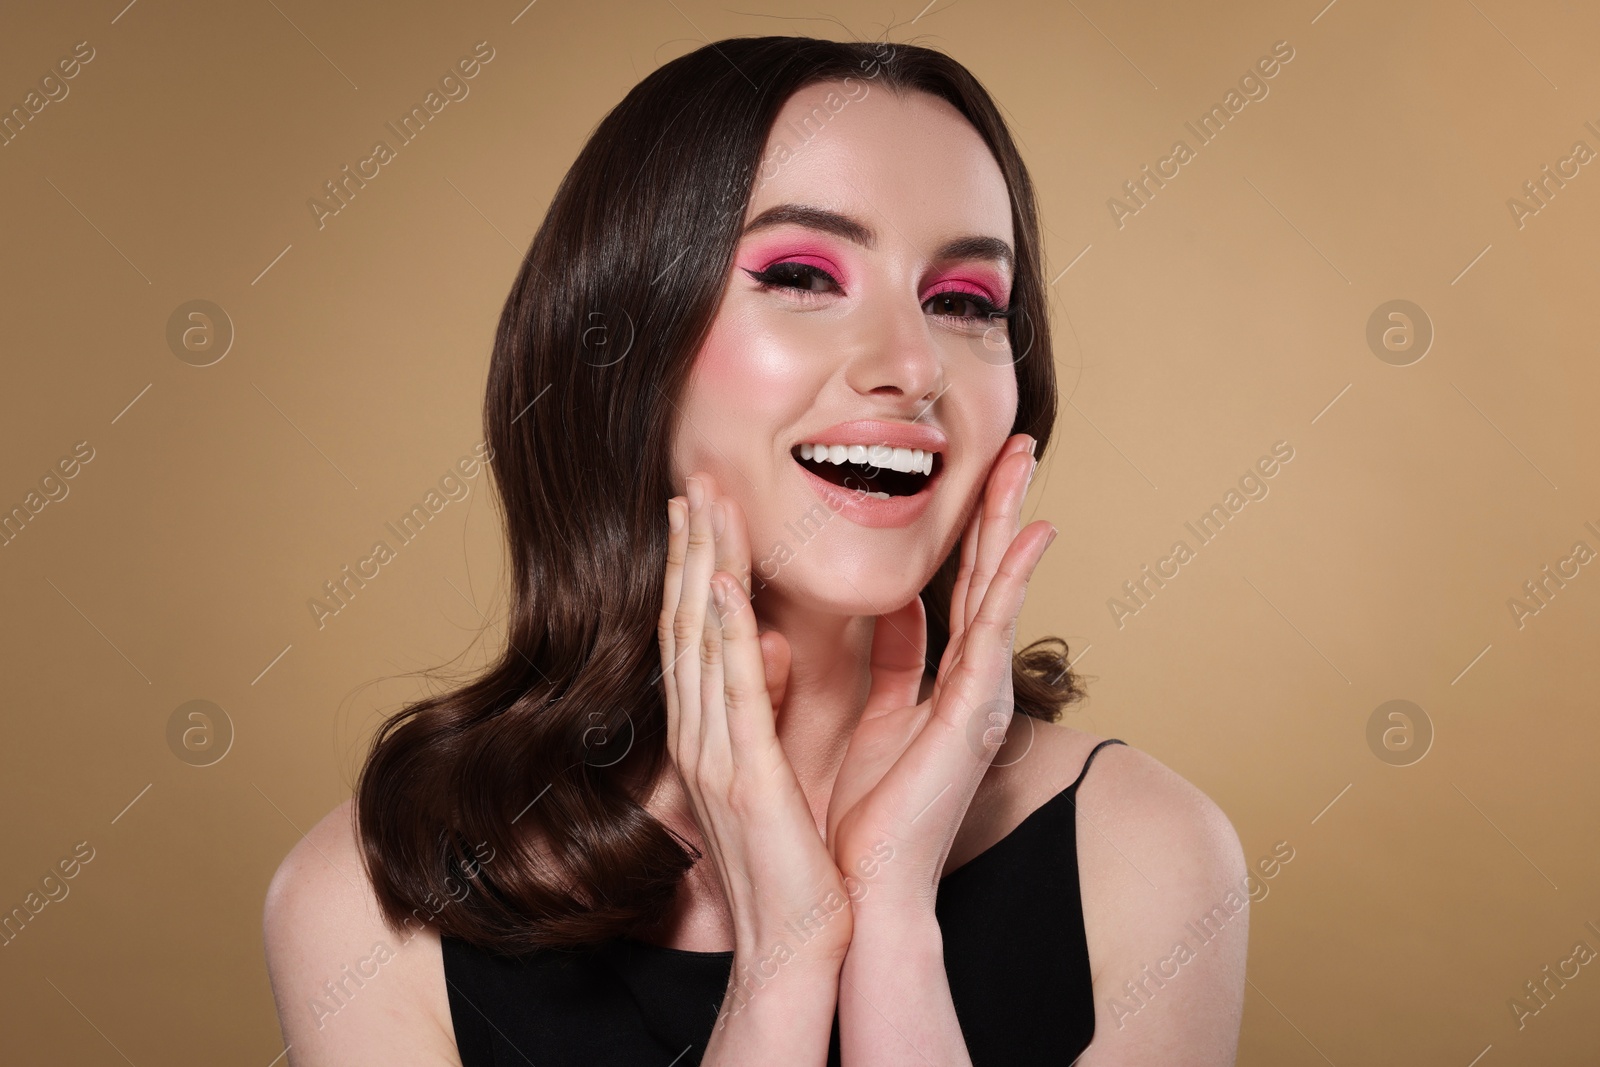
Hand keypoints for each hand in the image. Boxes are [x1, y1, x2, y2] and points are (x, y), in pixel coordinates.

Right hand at [658, 471, 853, 962]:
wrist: (792, 945)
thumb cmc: (791, 864)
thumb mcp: (774, 770)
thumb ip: (765, 706)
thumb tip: (767, 646)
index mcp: (711, 734)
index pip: (694, 634)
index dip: (694, 567)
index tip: (700, 510)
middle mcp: (700, 736)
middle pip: (685, 624)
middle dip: (689, 549)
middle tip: (690, 480)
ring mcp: (715, 756)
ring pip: (700, 643)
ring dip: (699, 569)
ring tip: (701, 505)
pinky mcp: (746, 777)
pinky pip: (731, 694)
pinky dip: (721, 636)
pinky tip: (718, 585)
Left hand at [824, 433, 1056, 914]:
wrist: (866, 887)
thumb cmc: (865, 815)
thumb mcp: (873, 717)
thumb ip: (889, 662)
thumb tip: (893, 608)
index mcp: (943, 681)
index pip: (958, 586)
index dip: (967, 529)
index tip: (976, 474)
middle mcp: (970, 681)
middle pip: (984, 573)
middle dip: (998, 507)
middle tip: (1015, 443)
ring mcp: (979, 694)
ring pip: (995, 585)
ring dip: (1009, 519)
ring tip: (1024, 458)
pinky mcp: (973, 712)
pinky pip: (994, 629)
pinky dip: (1012, 578)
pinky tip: (1032, 533)